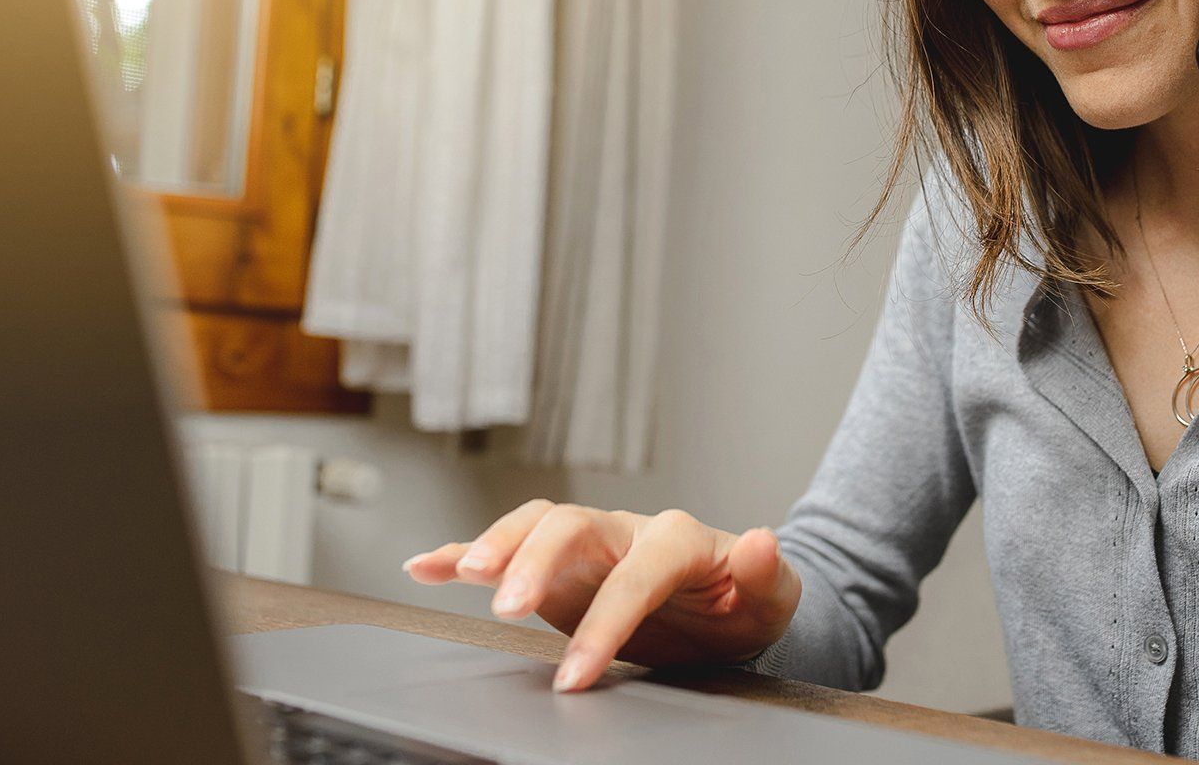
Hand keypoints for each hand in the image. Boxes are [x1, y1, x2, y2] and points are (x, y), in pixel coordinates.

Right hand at [402, 500, 800, 693]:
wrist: (729, 603)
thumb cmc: (746, 602)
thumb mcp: (772, 596)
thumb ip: (765, 574)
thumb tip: (763, 541)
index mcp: (676, 538)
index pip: (636, 572)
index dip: (606, 619)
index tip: (577, 672)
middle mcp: (624, 531)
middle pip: (571, 525)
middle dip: (537, 561)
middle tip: (507, 608)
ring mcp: (589, 544)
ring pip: (536, 524)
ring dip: (498, 545)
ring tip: (463, 572)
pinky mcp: (560, 564)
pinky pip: (508, 548)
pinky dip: (464, 551)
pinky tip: (426, 563)